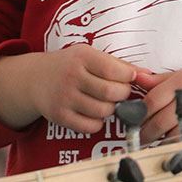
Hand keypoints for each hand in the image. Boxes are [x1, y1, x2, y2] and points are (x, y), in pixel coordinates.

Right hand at [0, 45, 151, 133]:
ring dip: (111, 109)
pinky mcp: (60, 116)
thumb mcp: (89, 55)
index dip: (128, 77)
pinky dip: (98, 122)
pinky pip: (89, 126)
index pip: (115, 70)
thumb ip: (117, 64)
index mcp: (82, 57)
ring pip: (102, 111)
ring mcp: (64, 97)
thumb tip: (146, 74)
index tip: (129, 78)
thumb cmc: (69, 65)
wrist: (34, 79)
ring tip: (107, 102)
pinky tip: (95, 113)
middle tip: (120, 93)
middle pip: (111, 93)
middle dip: (122, 95)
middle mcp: (72, 76)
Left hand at [137, 63, 181, 143]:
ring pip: (172, 137)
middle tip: (139, 140)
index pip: (150, 102)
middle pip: (158, 123)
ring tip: (154, 145)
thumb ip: (162, 80)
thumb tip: (137, 78)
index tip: (132, 123)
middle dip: (145, 134)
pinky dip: (181, 148)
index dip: (138, 115)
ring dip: (161, 143)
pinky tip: (175, 147)